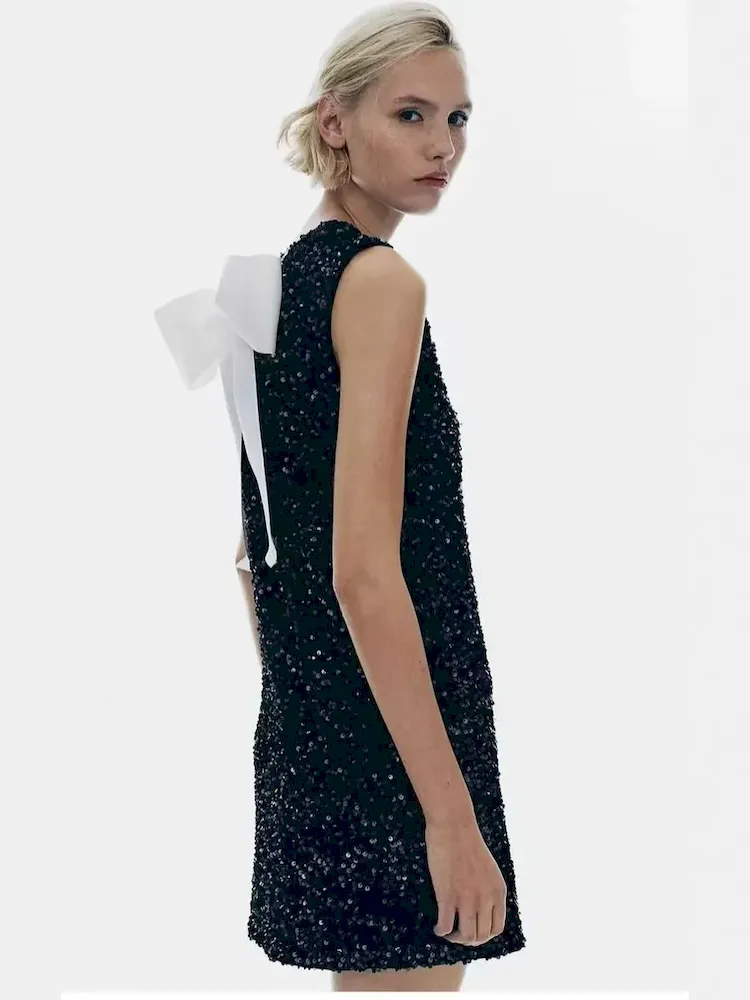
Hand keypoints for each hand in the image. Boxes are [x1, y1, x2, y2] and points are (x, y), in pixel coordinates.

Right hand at [425, 815, 506, 945]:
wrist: (453, 825)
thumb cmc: (467, 842)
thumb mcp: (489, 868)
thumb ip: (488, 889)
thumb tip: (481, 908)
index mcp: (498, 891)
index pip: (497, 928)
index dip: (484, 935)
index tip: (473, 930)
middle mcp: (485, 898)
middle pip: (481, 936)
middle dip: (468, 940)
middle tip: (457, 933)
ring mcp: (466, 898)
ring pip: (466, 935)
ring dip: (455, 939)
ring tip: (447, 932)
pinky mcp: (447, 894)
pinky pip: (446, 925)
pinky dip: (441, 931)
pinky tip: (437, 927)